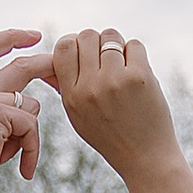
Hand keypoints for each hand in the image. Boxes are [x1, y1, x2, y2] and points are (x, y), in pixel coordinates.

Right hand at [0, 34, 49, 192]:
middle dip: (46, 63)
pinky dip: (32, 151)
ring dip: (29, 137)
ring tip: (12, 162)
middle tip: (62, 68)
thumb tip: (22, 114)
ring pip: (30, 105)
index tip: (32, 37)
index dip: (8, 38)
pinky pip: (31, 126)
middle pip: (18, 65)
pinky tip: (24, 172)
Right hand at [48, 27, 182, 184]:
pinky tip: (137, 72)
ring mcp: (114, 81)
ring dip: (117, 45)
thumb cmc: (110, 135)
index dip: (74, 43)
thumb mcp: (78, 116)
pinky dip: (136, 54)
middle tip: (106, 59)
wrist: (145, 157)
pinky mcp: (139, 77)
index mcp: (72, 96)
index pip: (64, 47)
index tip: (85, 54)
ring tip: (122, 65)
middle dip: (96, 42)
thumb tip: (48, 61)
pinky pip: (134, 44)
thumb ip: (64, 87)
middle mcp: (90, 87)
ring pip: (110, 36)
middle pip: (86, 35)